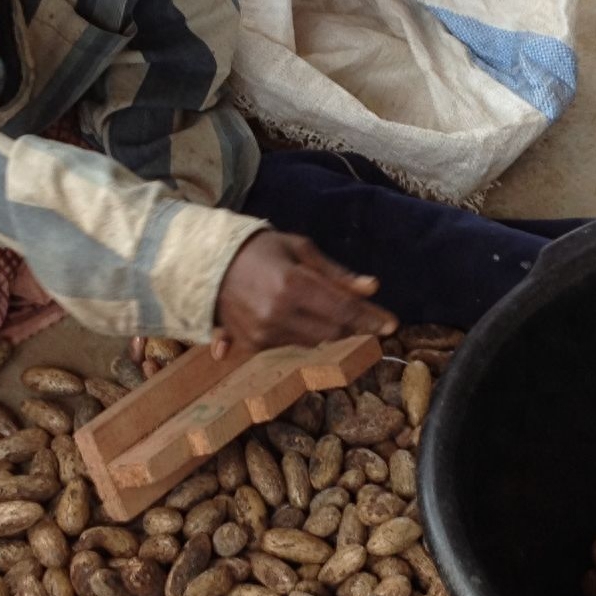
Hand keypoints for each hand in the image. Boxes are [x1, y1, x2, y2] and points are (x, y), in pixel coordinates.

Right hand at [212, 231, 396, 357]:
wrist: (204, 264)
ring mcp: (263, 333)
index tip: (391, 324)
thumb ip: (337, 274)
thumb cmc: (257, 249)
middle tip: (366, 317)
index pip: (343, 309)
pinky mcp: (252, 345)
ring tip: (318, 307)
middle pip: (333, 331)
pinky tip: (295, 317)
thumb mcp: (299, 249)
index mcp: (291, 285)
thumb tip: (373, 288)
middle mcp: (277, 314)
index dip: (370, 318)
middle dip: (352, 324)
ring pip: (314, 341)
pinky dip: (302, 333)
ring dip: (326, 328)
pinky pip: (291, 346)